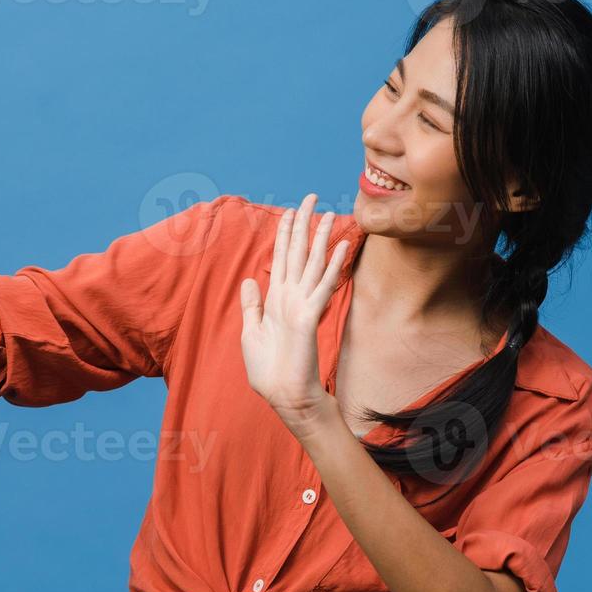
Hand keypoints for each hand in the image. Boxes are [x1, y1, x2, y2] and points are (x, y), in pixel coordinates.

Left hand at [239, 192, 348, 439]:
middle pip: (299, 252)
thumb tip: (249, 279)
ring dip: (322, 237)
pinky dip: (332, 265)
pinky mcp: (310, 315)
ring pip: (314, 263)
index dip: (284, 234)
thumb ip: (252, 305)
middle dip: (304, 224)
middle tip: (311, 197)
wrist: (283, 394)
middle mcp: (291, 296)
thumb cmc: (269, 369)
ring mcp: (302, 304)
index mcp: (276, 299)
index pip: (281, 258)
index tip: (289, 211)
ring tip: (331, 213)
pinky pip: (322, 284)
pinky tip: (341, 245)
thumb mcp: (251, 331)